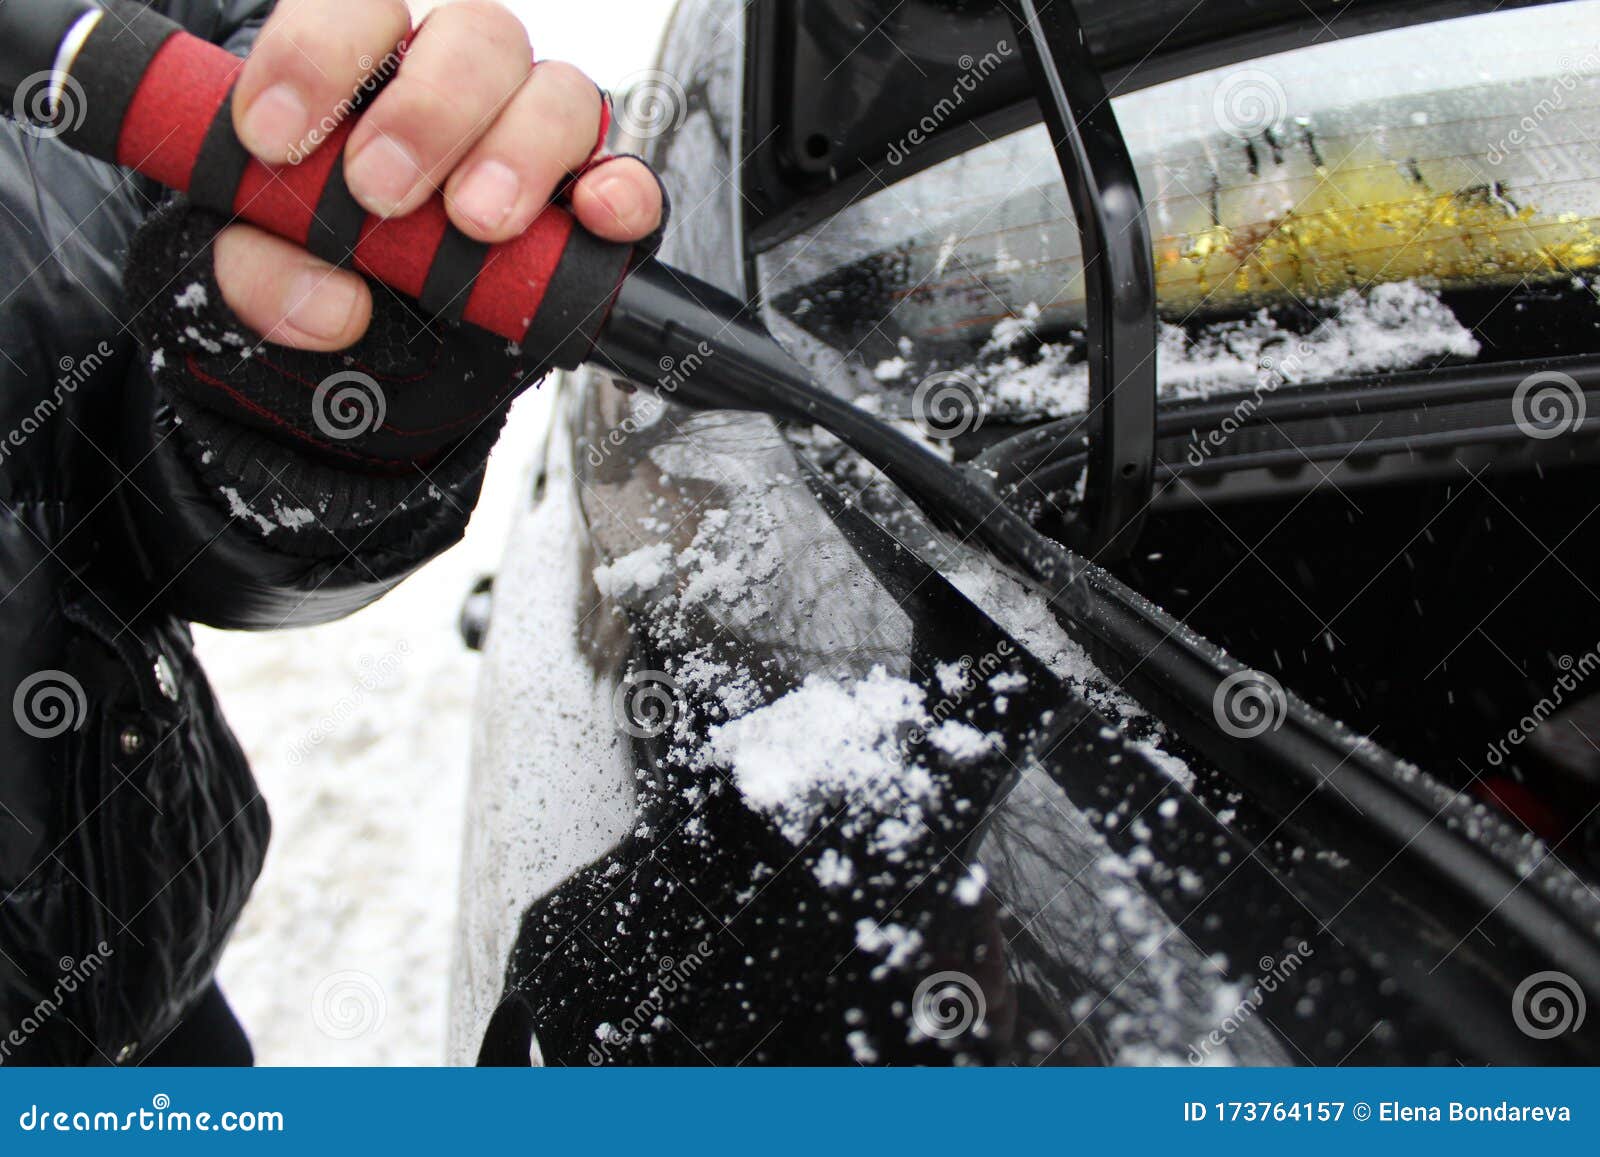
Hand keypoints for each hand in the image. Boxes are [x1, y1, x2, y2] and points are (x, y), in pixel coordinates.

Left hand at [212, 0, 663, 351]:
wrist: (374, 355)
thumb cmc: (313, 275)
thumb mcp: (251, 274)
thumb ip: (257, 274)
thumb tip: (327, 305)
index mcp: (368, 67)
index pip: (359, 6)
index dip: (316, 52)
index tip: (274, 136)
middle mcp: (460, 85)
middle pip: (479, 34)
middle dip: (429, 111)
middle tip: (381, 190)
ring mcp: (534, 140)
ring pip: (560, 94)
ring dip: (519, 152)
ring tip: (477, 222)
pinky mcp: (589, 210)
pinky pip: (629, 182)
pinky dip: (623, 194)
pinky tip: (596, 215)